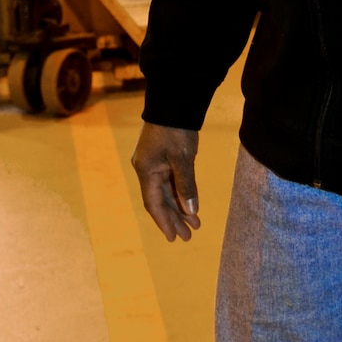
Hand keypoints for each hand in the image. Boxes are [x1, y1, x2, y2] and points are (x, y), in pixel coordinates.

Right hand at [131, 123, 201, 241]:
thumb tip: (191, 211)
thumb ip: (186, 186)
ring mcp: (154, 164)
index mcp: (146, 171)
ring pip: (166, 193)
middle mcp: (146, 170)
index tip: (174, 238)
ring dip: (180, 208)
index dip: (164, 222)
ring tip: (195, 225)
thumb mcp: (183, 159)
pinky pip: (171, 182)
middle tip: (188, 237)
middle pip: (160, 201)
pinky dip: (181, 194)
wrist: (174, 103)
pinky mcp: (162, 159)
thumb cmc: (176, 129)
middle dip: (175, 219)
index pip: (154, 204)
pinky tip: (191, 205)